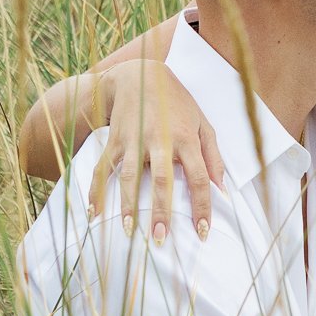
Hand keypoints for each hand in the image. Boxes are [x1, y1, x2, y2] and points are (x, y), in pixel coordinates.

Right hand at [88, 58, 222, 241]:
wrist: (141, 76)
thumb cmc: (177, 103)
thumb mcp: (203, 123)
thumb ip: (213, 156)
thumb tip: (221, 188)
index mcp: (186, 138)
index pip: (198, 177)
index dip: (202, 205)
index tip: (202, 232)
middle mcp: (159, 140)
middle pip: (161, 180)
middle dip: (161, 211)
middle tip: (160, 238)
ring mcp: (133, 140)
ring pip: (129, 176)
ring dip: (127, 205)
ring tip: (128, 231)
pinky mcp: (114, 141)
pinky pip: (102, 168)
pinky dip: (95, 191)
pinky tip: (94, 213)